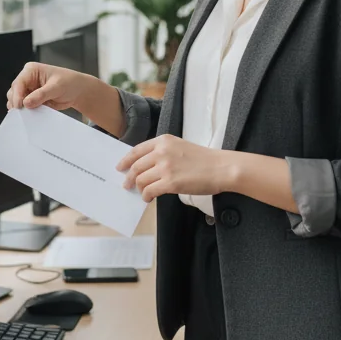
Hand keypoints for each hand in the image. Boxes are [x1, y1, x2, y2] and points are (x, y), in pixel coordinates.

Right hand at [6, 62, 93, 113]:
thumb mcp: (57, 87)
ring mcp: (28, 90)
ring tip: (27, 114)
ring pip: (15, 100)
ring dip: (20, 108)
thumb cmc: (69, 83)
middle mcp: (27, 79)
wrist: (77, 91)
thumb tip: (26, 102)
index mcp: (31, 70)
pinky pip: (23, 107)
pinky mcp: (31, 100)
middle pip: (13, 92)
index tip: (19, 106)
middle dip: (16, 102)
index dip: (17, 95)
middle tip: (23, 113)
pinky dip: (24, 112)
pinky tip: (29, 116)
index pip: (19, 83)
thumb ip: (41, 95)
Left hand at [117, 135, 234, 201]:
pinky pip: (149, 191)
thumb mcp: (180, 146)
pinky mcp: (170, 183)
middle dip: (129, 177)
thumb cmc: (204, 159)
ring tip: (143, 193)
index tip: (120, 167)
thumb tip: (145, 167)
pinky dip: (146, 196)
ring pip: (141, 180)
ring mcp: (165, 167)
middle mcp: (161, 152)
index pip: (136, 150)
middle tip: (127, 185)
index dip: (125, 160)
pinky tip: (149, 198)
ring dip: (139, 188)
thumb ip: (162, 152)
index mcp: (163, 141)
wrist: (221, 168)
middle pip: (136, 167)